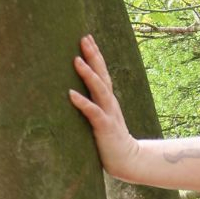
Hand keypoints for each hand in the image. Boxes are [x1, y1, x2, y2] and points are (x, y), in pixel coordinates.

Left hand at [69, 35, 140, 180]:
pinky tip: (71, 94)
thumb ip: (92, 106)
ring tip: (76, 60)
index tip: (87, 37)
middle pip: (102, 74)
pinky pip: (93, 112)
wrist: (128, 161)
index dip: (95, 55)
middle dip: (93, 56)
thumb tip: (72, 94)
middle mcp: (109, 103)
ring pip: (99, 89)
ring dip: (87, 74)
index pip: (102, 73)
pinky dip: (82, 102)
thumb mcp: (101, 119)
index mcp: (108, 100)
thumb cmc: (110, 141)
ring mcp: (108, 114)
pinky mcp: (105, 127)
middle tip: (84, 38)